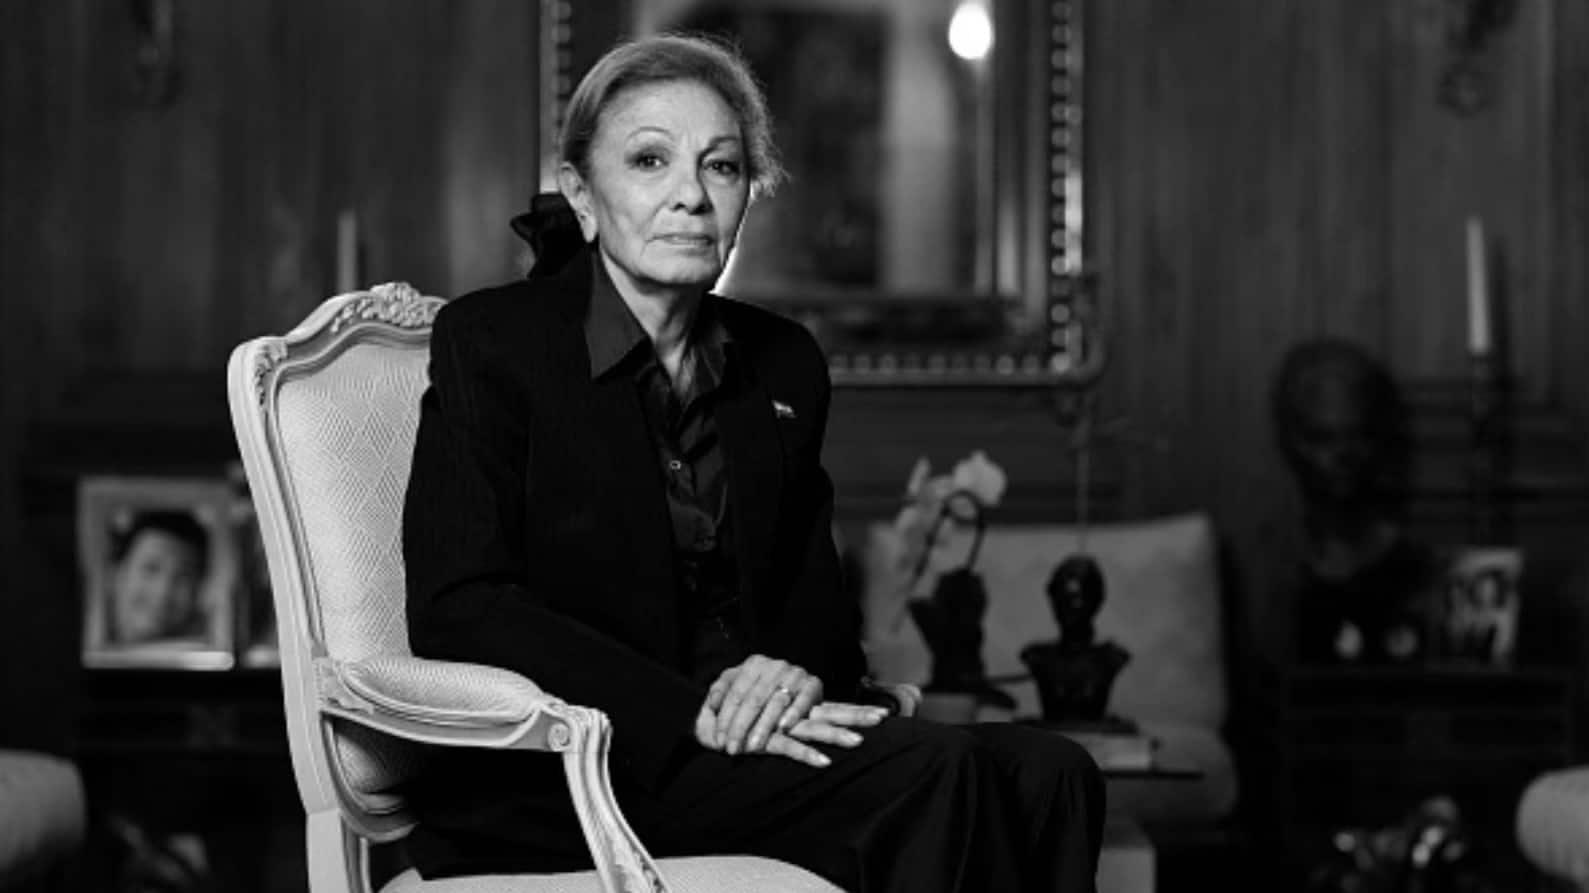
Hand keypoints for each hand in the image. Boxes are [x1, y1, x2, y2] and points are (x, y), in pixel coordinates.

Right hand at [693, 700, 886, 767]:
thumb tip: (814, 723)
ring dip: (835, 735)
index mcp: (795, 705)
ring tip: (857, 742)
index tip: (882, 715)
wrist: (707, 720)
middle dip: (855, 716)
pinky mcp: (764, 738)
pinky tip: (823, 763)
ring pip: (812, 727)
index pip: (831, 706)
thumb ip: (790, 716)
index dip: (855, 710)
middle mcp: (791, 711)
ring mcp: (778, 723)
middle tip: (881, 719)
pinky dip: (805, 755)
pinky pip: (787, 747)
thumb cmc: (738, 715)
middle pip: (829, 712)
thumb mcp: (768, 719)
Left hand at [708, 655, 822, 755]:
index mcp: (754, 664)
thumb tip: (712, 703)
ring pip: (776, 703)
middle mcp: (775, 666)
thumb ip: (722, 690)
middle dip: (741, 727)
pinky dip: (793, 714)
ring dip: (763, 726)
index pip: (736, 693)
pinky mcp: (813, 684)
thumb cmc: (762, 690)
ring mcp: (795, 674)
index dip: (725, 718)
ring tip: (753, 747)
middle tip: (733, 749)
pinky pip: (802, 701)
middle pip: (753, 700)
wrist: (798, 687)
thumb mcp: (739, 683)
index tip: (719, 740)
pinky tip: (782, 729)